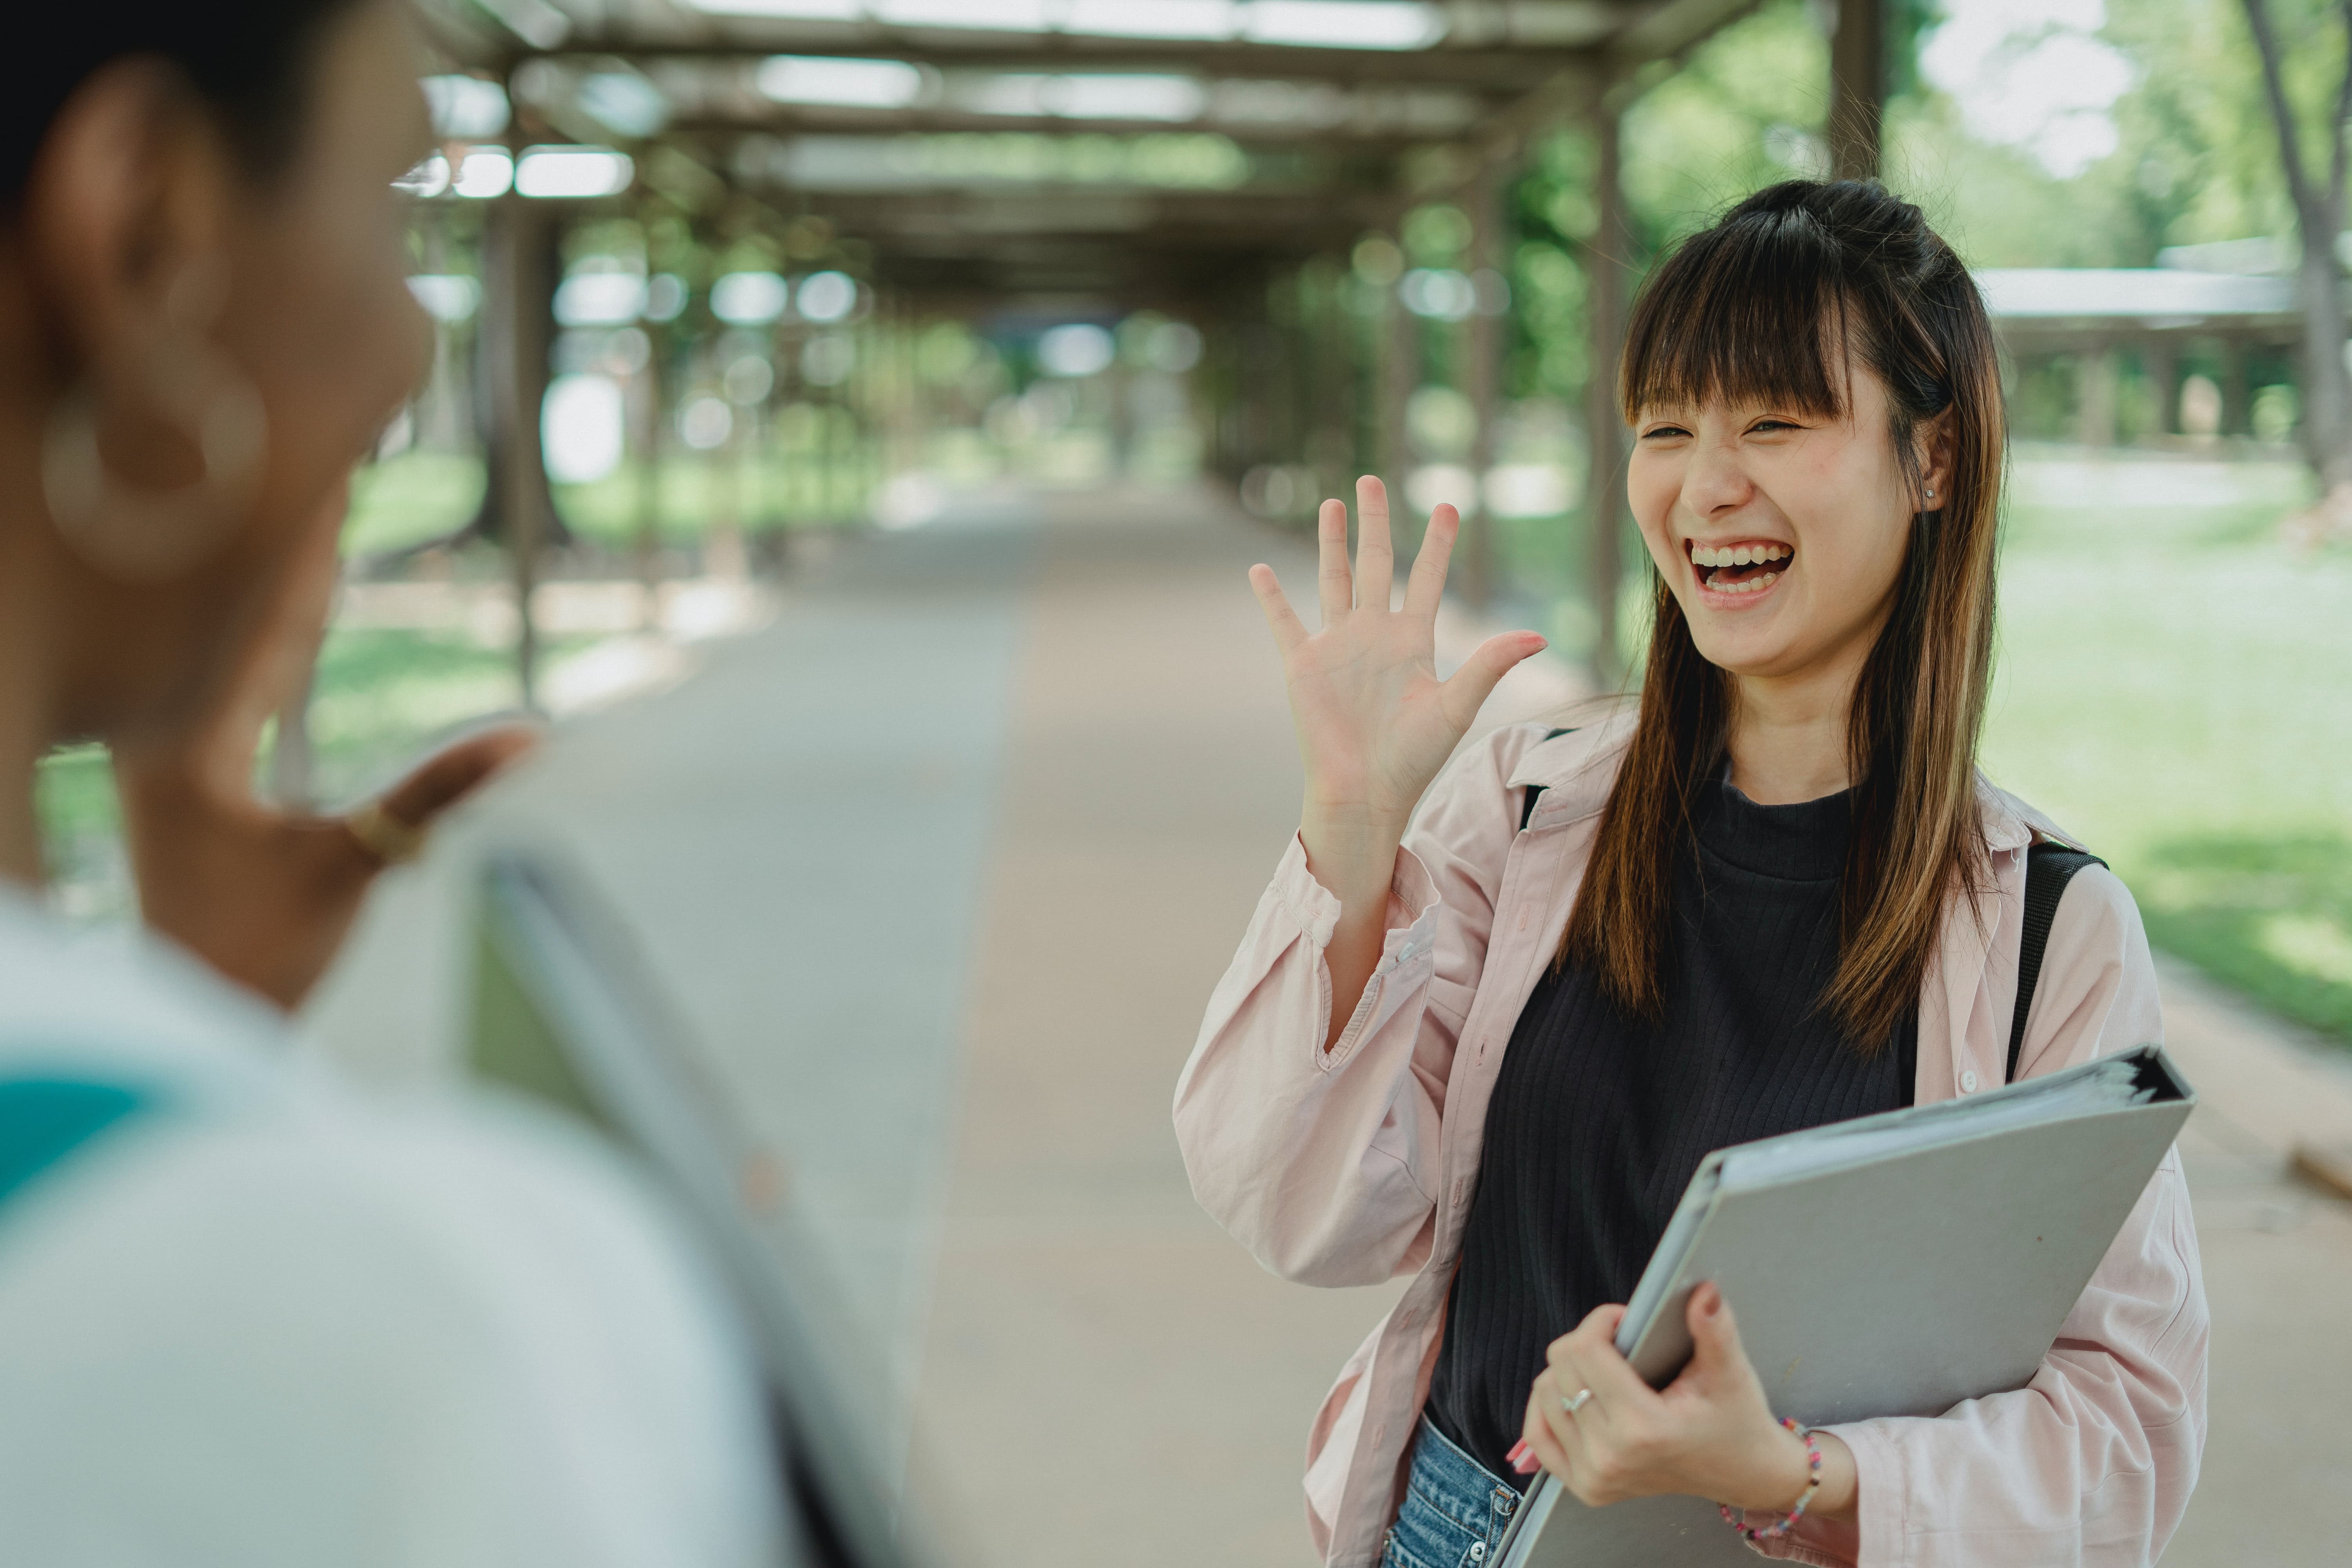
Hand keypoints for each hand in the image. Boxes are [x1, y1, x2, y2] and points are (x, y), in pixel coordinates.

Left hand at [113, 491, 536, 1010]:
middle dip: (294, 529)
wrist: (188, 1016)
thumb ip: (435, 798)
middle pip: (235, 600)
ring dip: (282, 571)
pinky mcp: (193, 771)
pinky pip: (239, 671)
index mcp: (184, 731)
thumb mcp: (349, 870)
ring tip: (314, 502)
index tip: (333, 463)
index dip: (304, 534)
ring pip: (232, 631)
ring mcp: (170, 745)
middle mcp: (162, 723)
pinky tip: (299, 599)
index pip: (256, 607)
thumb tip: (534, 740)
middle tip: (329, 453)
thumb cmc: (251, 955)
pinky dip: (277, 626)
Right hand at [1249, 478, 1545, 1048]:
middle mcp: (1374, 636)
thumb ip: (1489, 666)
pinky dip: (1271, 597)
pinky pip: (1284, 622)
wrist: (1363, 793)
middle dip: (1374, 522)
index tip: (1447, 505)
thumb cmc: (1412, 760)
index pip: (1425, 579)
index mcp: (1412, 642)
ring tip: (1331, 504)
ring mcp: (1337, 647)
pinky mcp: (1303, 665)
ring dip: (1331, 542)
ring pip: (1334, 579)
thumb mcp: (1455, 708)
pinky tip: (1259, 569)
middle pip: (1376, 564)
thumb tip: (1538, 636)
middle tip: (1372, 480)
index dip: (1436, 543)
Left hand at [1515, 1287, 1857, 1521]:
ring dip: (1568, 1372)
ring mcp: (1594, 1477)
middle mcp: (1610, 1457)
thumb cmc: (1735, 1421)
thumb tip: (1703, 1292)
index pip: (1585, 1351)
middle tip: (1620, 1343)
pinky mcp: (1585, 1488)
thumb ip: (1714, 1329)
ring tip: (1606, 1370)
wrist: (1743, 1474)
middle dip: (1586, 1342)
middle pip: (1560, 1367)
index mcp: (1643, 1429)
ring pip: (1545, 1393)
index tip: (1625, 1320)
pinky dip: (1549, 1406)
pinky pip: (1538, 1433)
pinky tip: (1577, 1394)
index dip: (1601, 1321)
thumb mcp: (1731, 1372)